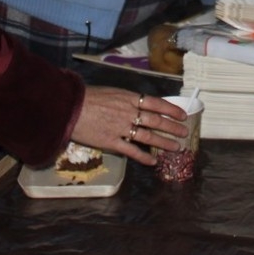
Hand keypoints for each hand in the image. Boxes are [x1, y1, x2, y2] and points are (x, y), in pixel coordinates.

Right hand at [70, 86, 189, 164]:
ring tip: (176, 147)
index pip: (156, 103)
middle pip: (156, 121)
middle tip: (184, 132)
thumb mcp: (111, 92)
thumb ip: (125, 100)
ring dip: (164, 143)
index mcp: (129, 98)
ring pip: (148, 137)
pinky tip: (153, 161)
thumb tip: (137, 105)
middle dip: (172, 127)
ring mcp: (121, 128)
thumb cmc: (87, 97)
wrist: (69, 107)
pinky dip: (144, 157)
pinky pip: (132, 151)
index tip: (182, 115)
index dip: (171, 109)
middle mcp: (129, 113)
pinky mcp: (111, 142)